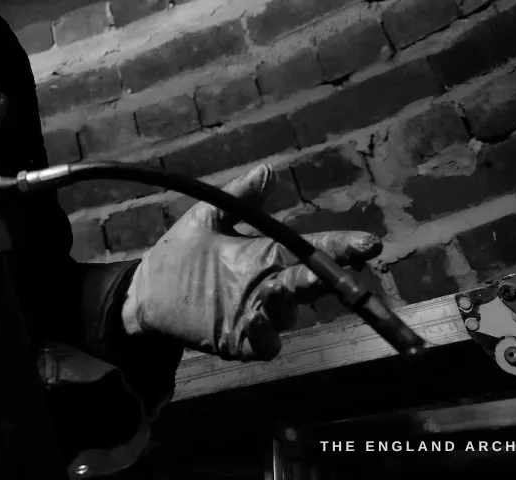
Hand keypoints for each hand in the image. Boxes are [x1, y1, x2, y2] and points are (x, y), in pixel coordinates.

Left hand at [121, 164, 381, 360]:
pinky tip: (256, 320)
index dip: (342, 247)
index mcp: (267, 255)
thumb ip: (240, 197)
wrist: (145, 291)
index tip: (370, 242)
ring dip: (290, 300)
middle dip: (327, 275)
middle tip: (342, 266)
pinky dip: (266, 335)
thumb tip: (268, 169)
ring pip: (289, 312)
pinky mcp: (238, 340)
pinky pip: (264, 344)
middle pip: (309, 282)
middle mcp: (269, 286)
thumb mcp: (208, 217)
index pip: (313, 250)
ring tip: (281, 287)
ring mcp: (257, 314)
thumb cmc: (180, 253)